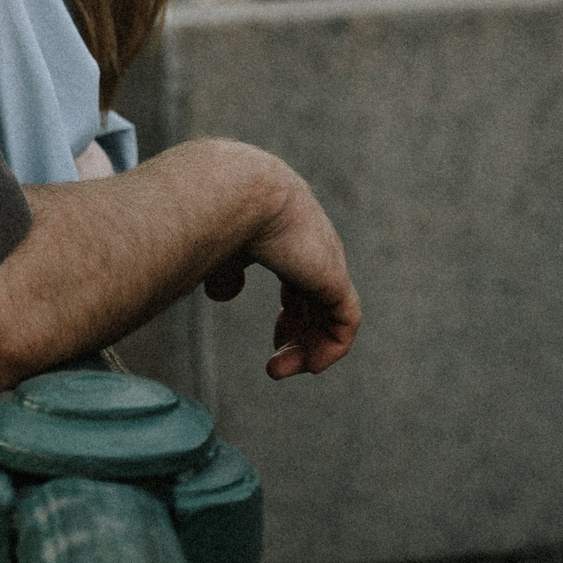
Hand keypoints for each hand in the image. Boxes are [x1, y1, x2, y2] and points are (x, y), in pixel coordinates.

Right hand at [203, 167, 358, 379]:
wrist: (238, 191)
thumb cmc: (218, 211)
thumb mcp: (219, 245)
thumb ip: (226, 268)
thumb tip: (223, 293)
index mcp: (290, 236)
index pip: (304, 281)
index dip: (292, 313)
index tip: (275, 338)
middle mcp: (314, 248)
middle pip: (317, 301)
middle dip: (298, 336)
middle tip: (274, 365)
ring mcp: (327, 262)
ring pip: (330, 317)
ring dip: (307, 350)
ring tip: (277, 371)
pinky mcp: (334, 278)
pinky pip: (345, 323)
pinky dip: (331, 348)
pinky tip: (310, 365)